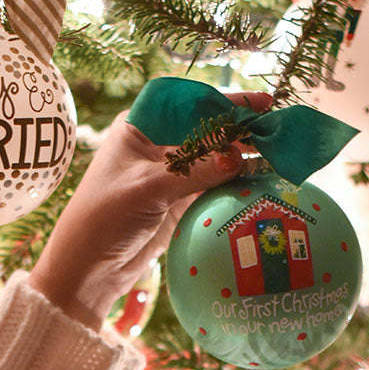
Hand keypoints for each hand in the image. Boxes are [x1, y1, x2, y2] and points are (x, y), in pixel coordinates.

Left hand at [29, 91, 271, 329]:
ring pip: (216, 158)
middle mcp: (158, 145)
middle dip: (243, 129)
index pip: (191, 102)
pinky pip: (216, 186)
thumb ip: (193, 171)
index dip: (227, 101)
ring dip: (245, 157)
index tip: (262, 102)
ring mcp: (171, 174)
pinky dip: (238, 184)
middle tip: (279, 130)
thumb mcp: (147, 188)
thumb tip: (238, 159)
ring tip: (280, 155)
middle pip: (209, 129)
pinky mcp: (180, 202)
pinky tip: (264, 181)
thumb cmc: (104, 217)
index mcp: (141, 127)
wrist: (88, 268)